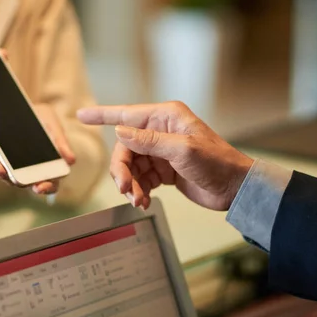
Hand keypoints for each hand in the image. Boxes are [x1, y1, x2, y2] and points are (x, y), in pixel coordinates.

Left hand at [0, 104, 75, 194]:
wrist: (29, 108)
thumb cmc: (46, 120)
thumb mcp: (54, 125)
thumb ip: (61, 142)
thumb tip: (71, 160)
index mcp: (48, 167)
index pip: (51, 184)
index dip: (46, 187)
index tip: (39, 187)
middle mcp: (29, 170)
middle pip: (21, 181)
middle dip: (9, 176)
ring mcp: (12, 164)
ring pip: (4, 171)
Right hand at [77, 101, 252, 210]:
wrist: (235, 188)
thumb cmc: (217, 162)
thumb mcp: (182, 150)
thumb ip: (149, 141)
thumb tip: (119, 131)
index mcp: (165, 117)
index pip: (126, 114)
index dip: (102, 115)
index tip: (81, 115)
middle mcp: (160, 131)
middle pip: (125, 148)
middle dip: (122, 169)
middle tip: (125, 188)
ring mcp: (161, 151)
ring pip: (131, 166)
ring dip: (131, 184)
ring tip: (138, 200)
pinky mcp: (164, 170)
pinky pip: (141, 178)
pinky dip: (139, 190)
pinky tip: (144, 201)